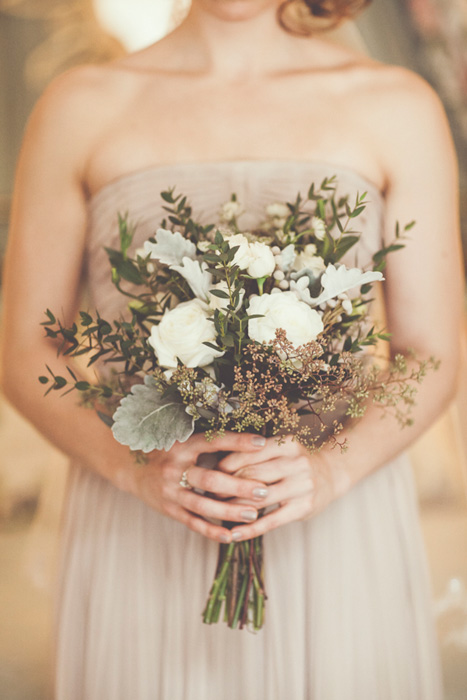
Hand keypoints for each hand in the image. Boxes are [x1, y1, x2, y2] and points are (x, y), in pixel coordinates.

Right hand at [123, 432, 269, 542]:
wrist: (133, 469)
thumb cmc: (169, 450)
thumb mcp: (184, 439)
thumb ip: (210, 439)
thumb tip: (246, 434)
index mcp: (182, 445)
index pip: (213, 442)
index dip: (237, 442)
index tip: (262, 443)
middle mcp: (174, 468)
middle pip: (210, 480)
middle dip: (238, 486)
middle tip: (263, 490)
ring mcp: (170, 491)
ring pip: (203, 505)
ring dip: (230, 511)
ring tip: (253, 514)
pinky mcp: (169, 509)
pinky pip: (192, 522)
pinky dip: (211, 530)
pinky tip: (230, 536)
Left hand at [217, 436, 351, 540]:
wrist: (330, 474)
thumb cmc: (294, 462)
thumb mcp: (280, 450)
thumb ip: (254, 455)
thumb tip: (215, 466)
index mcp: (286, 444)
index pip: (247, 454)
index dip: (224, 466)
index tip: (209, 474)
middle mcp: (296, 463)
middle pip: (250, 476)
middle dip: (225, 487)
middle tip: (207, 495)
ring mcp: (302, 486)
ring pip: (258, 499)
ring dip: (233, 508)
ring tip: (216, 512)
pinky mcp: (304, 508)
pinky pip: (270, 521)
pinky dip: (249, 529)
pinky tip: (233, 534)